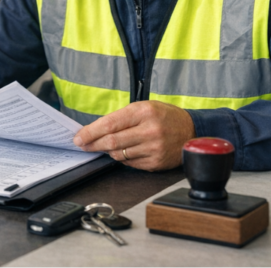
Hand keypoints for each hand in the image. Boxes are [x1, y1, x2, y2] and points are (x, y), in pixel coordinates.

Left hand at [72, 101, 194, 170]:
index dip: (90, 132)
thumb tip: (95, 130)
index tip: (78, 137)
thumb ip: (122, 117)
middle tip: (82, 145)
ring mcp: (153, 148)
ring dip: (107, 151)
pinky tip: (122, 151)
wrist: (192, 131)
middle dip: (93, 144)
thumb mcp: (144, 107)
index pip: (110, 124)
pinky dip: (122, 158)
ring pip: (118, 154)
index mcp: (144, 112)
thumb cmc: (165, 117)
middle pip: (112, 141)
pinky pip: (129, 163)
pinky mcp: (155, 163)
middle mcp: (149, 130)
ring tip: (104, 146)